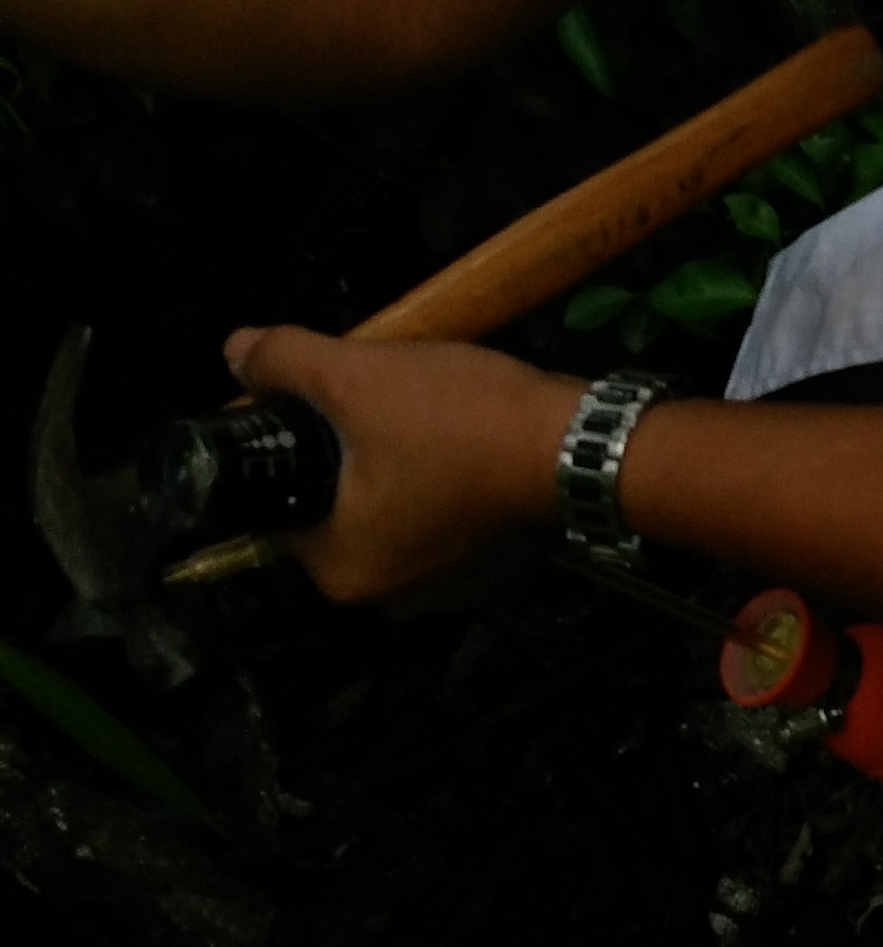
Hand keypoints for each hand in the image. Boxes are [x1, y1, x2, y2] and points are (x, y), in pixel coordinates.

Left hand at [222, 323, 580, 609]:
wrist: (583, 443)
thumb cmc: (456, 421)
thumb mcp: (357, 375)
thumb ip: (285, 362)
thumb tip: (234, 349)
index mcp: (340, 570)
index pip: (286, 508)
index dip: (294, 448)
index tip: (320, 404)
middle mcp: (389, 597)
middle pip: (342, 509)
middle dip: (351, 457)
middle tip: (377, 400)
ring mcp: (449, 589)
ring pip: (397, 513)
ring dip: (401, 470)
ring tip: (424, 413)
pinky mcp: (494, 569)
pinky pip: (446, 521)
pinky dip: (447, 486)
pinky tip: (464, 442)